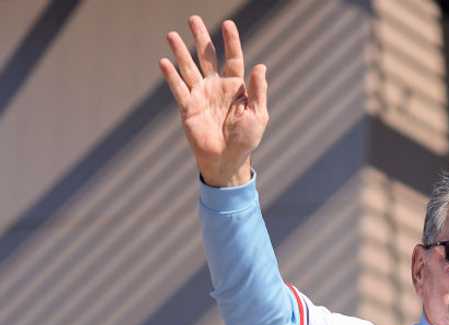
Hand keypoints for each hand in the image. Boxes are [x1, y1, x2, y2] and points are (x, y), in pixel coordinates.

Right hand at [160, 16, 268, 186]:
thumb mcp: (258, 114)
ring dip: (180, 52)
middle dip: (200, 38)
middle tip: (193, 19)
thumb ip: (258, 90)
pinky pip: (179, 89)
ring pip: (189, 68)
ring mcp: (200, 95)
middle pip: (207, 57)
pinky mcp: (188, 108)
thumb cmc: (246, 138)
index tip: (228, 24)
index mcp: (235, 87)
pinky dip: (171, 76)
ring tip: (172, 35)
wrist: (228, 159)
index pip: (233, 58)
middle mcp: (216, 86)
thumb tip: (261, 65)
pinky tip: (164, 62)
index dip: (231, 41)